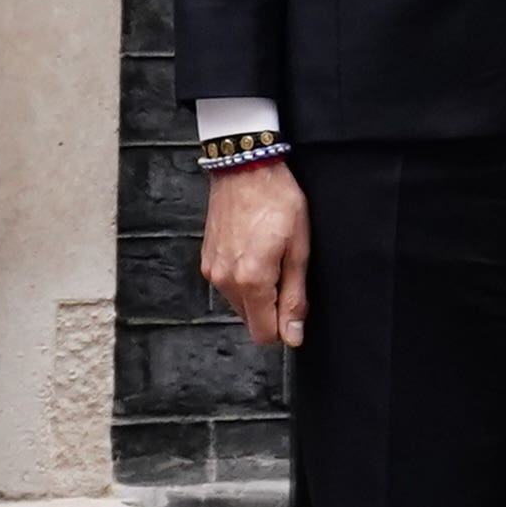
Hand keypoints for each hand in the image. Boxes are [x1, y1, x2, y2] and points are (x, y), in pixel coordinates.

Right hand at [204, 161, 310, 350]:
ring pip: (239, 303)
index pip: (263, 333)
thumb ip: (295, 297)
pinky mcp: (206, 260)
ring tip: (272, 258)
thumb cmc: (279, 203)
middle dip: (272, 308)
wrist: (245, 170)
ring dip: (258, 293)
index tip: (296, 307)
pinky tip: (257, 253)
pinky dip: (244, 280)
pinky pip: (228, 286)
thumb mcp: (299, 250)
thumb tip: (293, 336)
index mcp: (250, 281)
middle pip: (251, 320)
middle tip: (287, 273)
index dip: (284, 328)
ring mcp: (211, 271)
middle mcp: (224, 281)